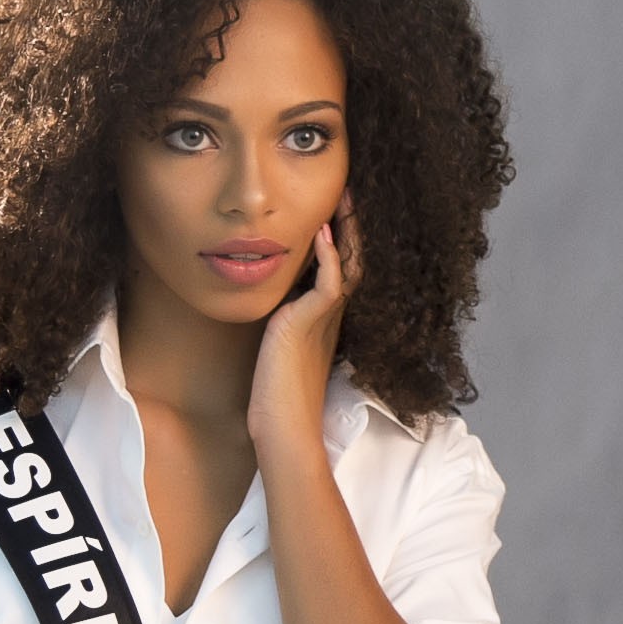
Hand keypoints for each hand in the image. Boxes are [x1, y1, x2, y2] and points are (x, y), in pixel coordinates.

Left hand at [248, 197, 360, 454]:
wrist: (282, 429)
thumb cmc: (276, 401)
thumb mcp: (278, 353)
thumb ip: (280, 329)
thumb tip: (269, 312)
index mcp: (325, 321)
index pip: (340, 271)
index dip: (342, 242)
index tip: (336, 213)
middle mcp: (331, 317)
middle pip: (353, 261)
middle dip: (351, 227)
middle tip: (349, 194)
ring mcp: (324, 320)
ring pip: (348, 265)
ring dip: (347, 232)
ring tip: (345, 200)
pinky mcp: (310, 324)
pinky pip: (330, 282)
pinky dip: (329, 256)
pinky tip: (323, 233)